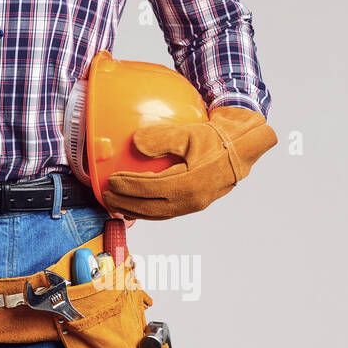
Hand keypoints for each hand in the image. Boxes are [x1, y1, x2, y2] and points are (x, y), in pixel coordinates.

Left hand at [102, 105, 276, 219]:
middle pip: (150, 207)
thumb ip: (161, 138)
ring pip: (158, 214)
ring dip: (135, 212)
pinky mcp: (194, 205)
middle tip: (107, 197)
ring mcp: (193, 206)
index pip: (150, 188)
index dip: (129, 186)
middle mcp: (191, 200)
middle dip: (125, 204)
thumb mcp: (188, 133)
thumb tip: (135, 143)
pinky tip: (136, 206)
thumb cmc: (216, 139)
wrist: (241, 150)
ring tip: (116, 206)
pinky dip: (148, 210)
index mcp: (189, 183)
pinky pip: (166, 212)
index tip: (111, 180)